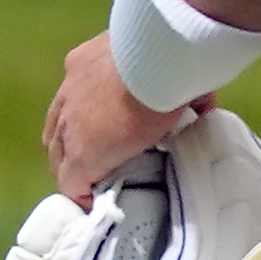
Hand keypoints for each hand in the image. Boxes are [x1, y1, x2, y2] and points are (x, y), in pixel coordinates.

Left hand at [45, 34, 192, 199]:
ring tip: (90, 184)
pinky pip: (72, 181)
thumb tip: (202, 102)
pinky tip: (89, 204)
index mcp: (89, 63)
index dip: (85, 118)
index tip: (102, 132)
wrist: (158, 61)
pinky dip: (81, 193)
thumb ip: (180, 85)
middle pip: (58, 124)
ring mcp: (70, 121)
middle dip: (71, 143)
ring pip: (58, 152)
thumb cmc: (170, 54)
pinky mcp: (82, 154)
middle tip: (93, 158)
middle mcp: (72, 89)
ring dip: (72, 167)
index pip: (77, 95)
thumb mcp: (171, 65)